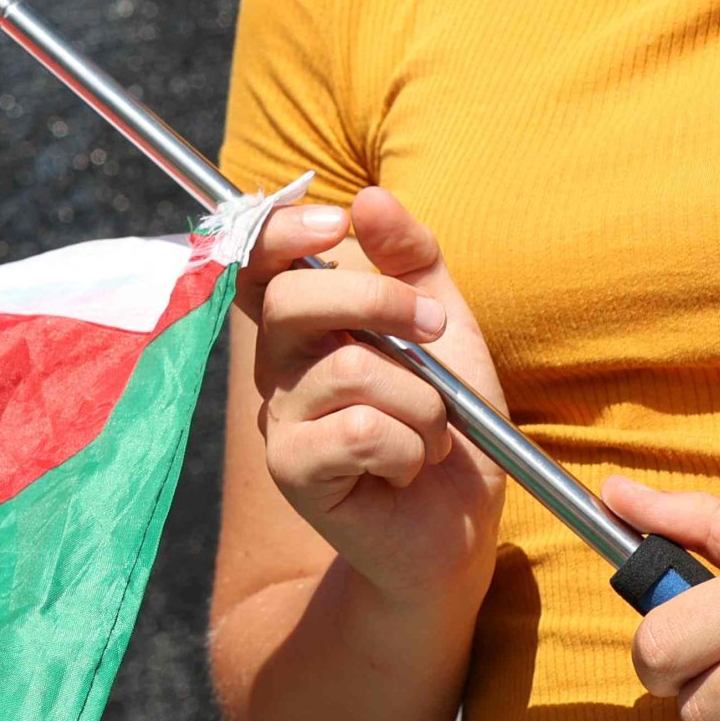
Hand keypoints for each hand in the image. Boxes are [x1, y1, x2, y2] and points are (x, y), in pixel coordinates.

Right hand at [242, 188, 510, 615]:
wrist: (459, 524)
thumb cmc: (450, 424)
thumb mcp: (445, 327)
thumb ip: (412, 260)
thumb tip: (371, 196)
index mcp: (307, 324)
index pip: (260, 258)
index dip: (283, 229)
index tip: (339, 222)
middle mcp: (280, 366)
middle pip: (296, 299)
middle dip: (382, 302)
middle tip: (436, 331)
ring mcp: (281, 420)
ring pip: (350, 370)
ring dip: (421, 403)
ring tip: (431, 434)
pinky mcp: (294, 471)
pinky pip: (359, 431)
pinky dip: (410, 448)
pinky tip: (409, 470)